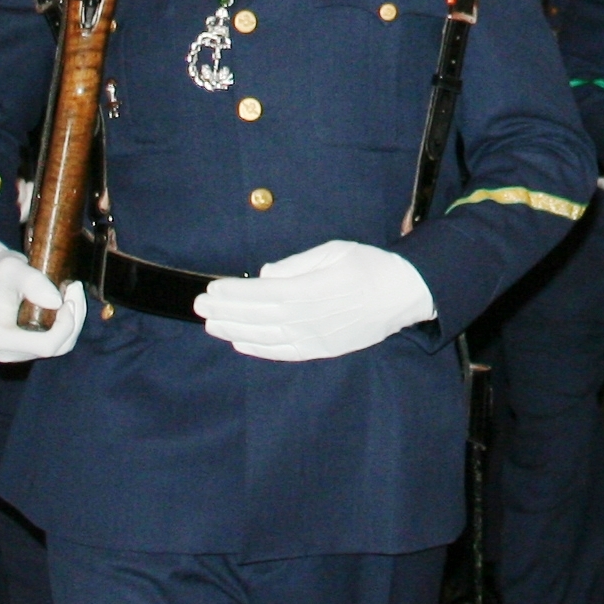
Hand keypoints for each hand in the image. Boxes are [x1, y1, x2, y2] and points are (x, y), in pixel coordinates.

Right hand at [0, 238, 83, 362]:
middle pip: (58, 347)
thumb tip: (57, 302)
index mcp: (1, 339)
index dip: (67, 324)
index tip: (70, 296)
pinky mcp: (24, 347)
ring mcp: (16, 352)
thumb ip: (33, 283)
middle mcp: (7, 352)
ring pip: (61, 345)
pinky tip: (65, 300)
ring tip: (71, 290)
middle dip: (74, 318)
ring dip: (73, 319)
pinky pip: (56, 340)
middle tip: (74, 286)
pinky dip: (66, 321)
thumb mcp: (12, 268)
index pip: (47, 345)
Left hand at [194, 241, 435, 361]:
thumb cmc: (370, 265)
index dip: (234, 294)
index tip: (211, 290)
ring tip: (211, 325)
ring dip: (235, 331)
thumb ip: (297, 264)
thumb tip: (265, 274)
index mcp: (310, 290)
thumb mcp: (334, 251)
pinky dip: (260, 350)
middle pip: (258, 317)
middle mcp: (309, 318)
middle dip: (226, 312)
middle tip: (199, 308)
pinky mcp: (322, 349)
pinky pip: (285, 353)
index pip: (261, 294)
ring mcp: (315, 338)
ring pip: (266, 337)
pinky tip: (241, 344)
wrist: (404, 293)